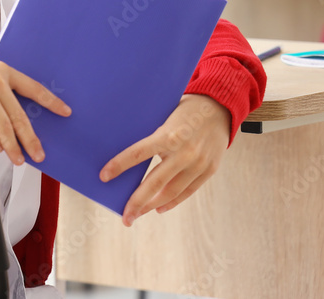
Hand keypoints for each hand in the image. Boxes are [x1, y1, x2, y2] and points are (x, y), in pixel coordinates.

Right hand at [0, 39, 71, 165]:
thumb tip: (6, 113)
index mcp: (3, 70)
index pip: (34, 88)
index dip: (51, 102)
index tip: (65, 111)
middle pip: (21, 117)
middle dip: (31, 139)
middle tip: (39, 153)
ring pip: (5, 128)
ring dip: (13, 147)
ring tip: (18, 159)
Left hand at [99, 94, 231, 226]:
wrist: (220, 106)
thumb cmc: (184, 109)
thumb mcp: (164, 115)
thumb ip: (150, 134)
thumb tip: (124, 153)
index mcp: (169, 135)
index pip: (138, 154)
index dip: (119, 166)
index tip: (103, 177)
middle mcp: (184, 152)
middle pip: (155, 183)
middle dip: (137, 203)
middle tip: (125, 218)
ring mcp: (199, 163)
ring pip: (172, 192)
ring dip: (153, 206)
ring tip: (137, 214)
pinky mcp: (209, 170)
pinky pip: (188, 191)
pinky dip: (173, 201)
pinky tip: (159, 208)